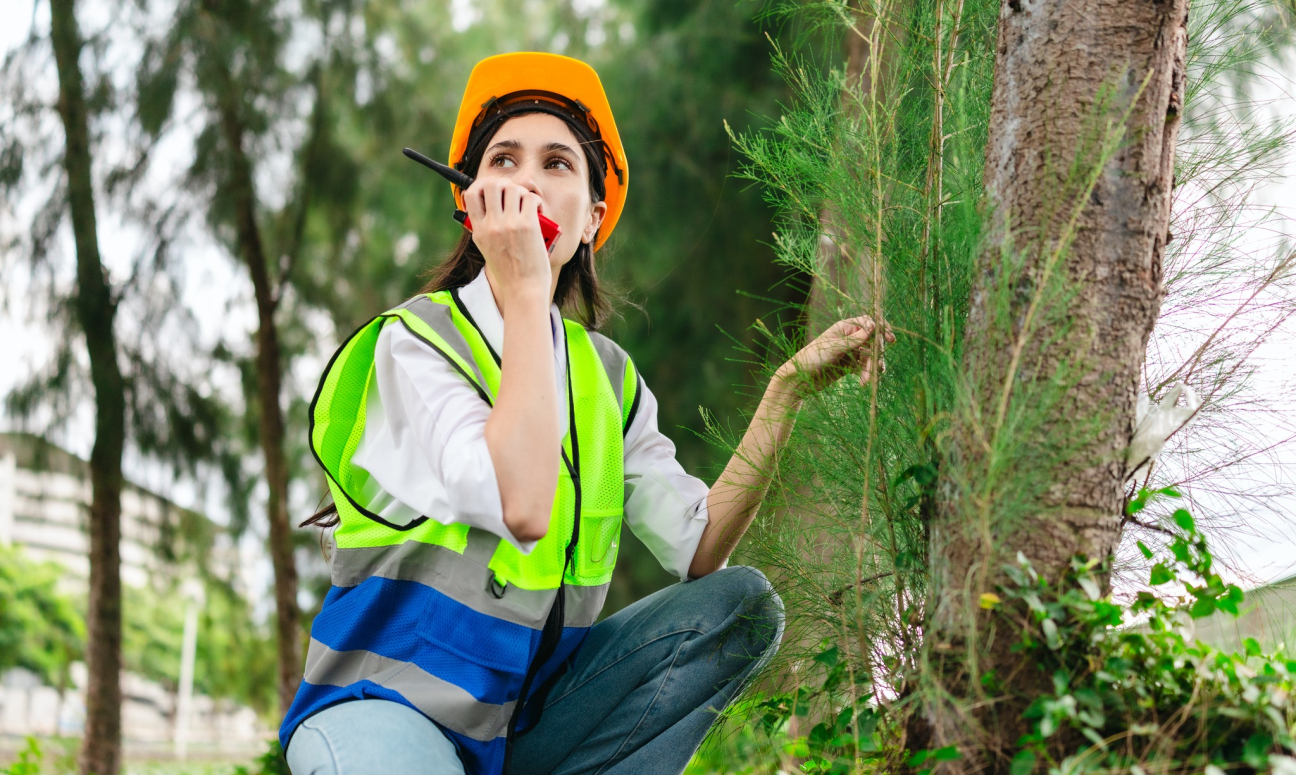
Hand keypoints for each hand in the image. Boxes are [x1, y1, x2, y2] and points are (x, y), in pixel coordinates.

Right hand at [462, 178, 550, 299]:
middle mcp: (491, 225)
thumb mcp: (486, 250)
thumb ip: (483, 229)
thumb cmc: (509, 273)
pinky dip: (535, 200)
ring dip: (521, 192)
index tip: (491, 191)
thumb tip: (483, 209)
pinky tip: (536, 210)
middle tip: (511, 194)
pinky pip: (530, 198)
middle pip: (491, 184)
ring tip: (526, 204)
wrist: (523, 290)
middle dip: (503, 184)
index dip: (480, 186)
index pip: (470, 194)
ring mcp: (509, 224)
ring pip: (512, 188)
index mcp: (479, 230)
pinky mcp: (528, 225)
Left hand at [774, 316, 894, 396]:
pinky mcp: (849, 366)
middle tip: (876, 369)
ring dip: (872, 368)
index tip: (890, 340)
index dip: (881, 329)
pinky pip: (864, 368)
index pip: (869, 322)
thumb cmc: (812, 358)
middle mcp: (849, 338)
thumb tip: (873, 326)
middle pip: (873, 342)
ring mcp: (850, 352)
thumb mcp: (834, 347)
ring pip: (870, 357)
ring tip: (868, 380)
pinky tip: (864, 383)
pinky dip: (867, 374)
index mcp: (844, 327)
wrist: (800, 379)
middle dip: (876, 355)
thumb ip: (855, 339)